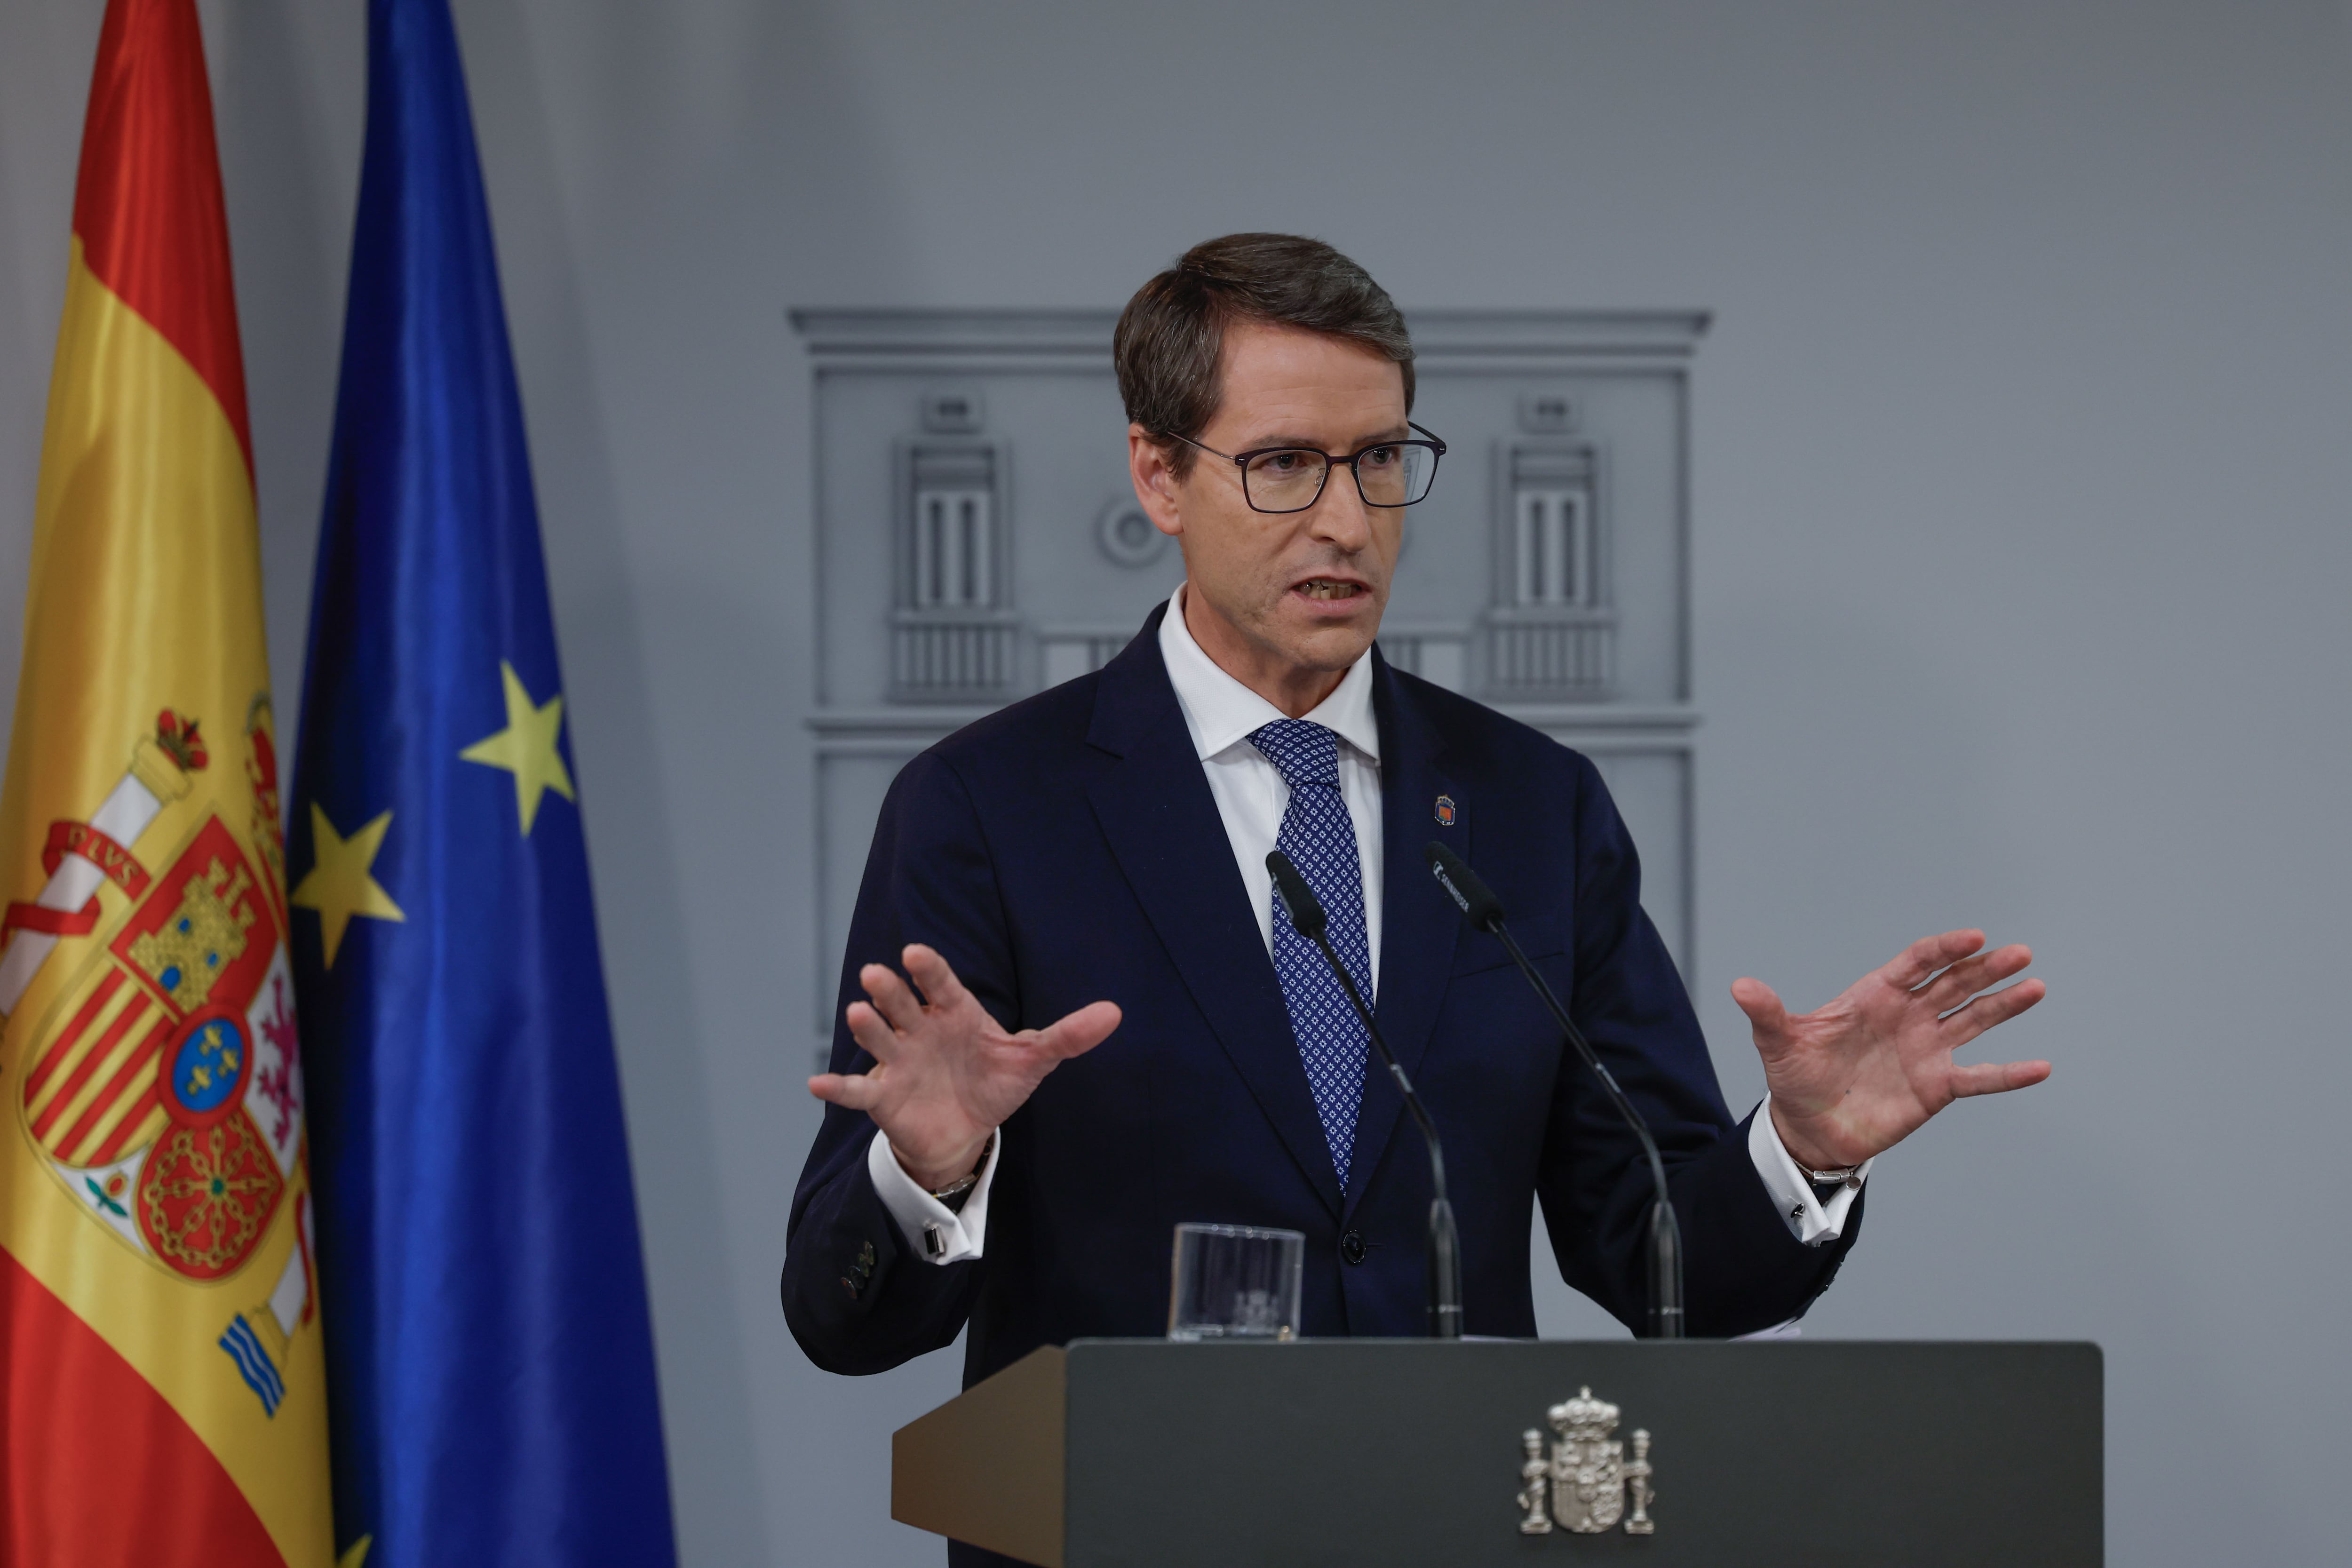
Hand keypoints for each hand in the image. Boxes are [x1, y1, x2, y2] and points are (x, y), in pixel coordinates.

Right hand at [808, 943, 1121, 1189]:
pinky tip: (816, 1085)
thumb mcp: (1033, 1059)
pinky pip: (856, 1092)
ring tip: (858, 1014)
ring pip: (879, 1039)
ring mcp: (899, 1062)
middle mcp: (921, 1030)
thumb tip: (1115, 1012)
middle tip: (878, 974)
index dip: (930, 970)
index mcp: (955, 1013)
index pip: (942, 985)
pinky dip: (836, 1088)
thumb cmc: (994, 1081)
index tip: (917, 953)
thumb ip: (1069, 1036)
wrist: (965, 1129)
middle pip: (902, 1005)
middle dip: (891, 991)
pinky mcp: (883, 1097)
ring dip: (867, 1027)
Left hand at [1732, 930, 2048, 1169]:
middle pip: (1955, 984)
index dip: (1945, 949)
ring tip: (2034, 987)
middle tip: (2020, 953)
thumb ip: (1768, 1013)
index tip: (1973, 938)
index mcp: (1876, 996)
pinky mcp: (1937, 1087)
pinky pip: (1980, 1078)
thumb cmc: (1795, 1079)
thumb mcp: (1779, 1044)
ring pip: (1975, 1020)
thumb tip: (1739, 986)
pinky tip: (2040, 1066)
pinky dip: (2009, 1074)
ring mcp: (1927, 1050)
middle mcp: (1908, 1017)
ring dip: (2005, 1004)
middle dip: (1986, 968)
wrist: (1809, 1129)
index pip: (1917, 963)